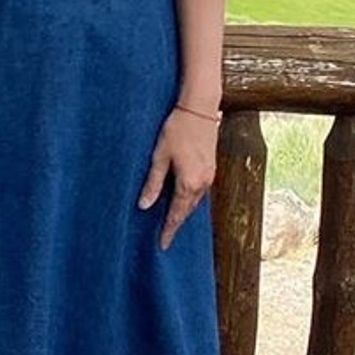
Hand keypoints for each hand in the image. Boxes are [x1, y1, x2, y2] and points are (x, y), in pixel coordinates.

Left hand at [139, 104, 219, 249]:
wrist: (200, 109)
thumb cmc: (176, 129)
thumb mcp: (159, 156)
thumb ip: (153, 183)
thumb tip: (143, 206)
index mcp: (189, 183)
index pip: (176, 215)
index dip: (169, 230)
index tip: (162, 245)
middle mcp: (203, 183)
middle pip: (188, 211)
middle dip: (176, 225)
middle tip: (165, 238)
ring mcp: (210, 176)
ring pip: (195, 202)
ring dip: (183, 213)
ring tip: (171, 223)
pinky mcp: (211, 168)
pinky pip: (200, 192)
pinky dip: (190, 200)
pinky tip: (182, 201)